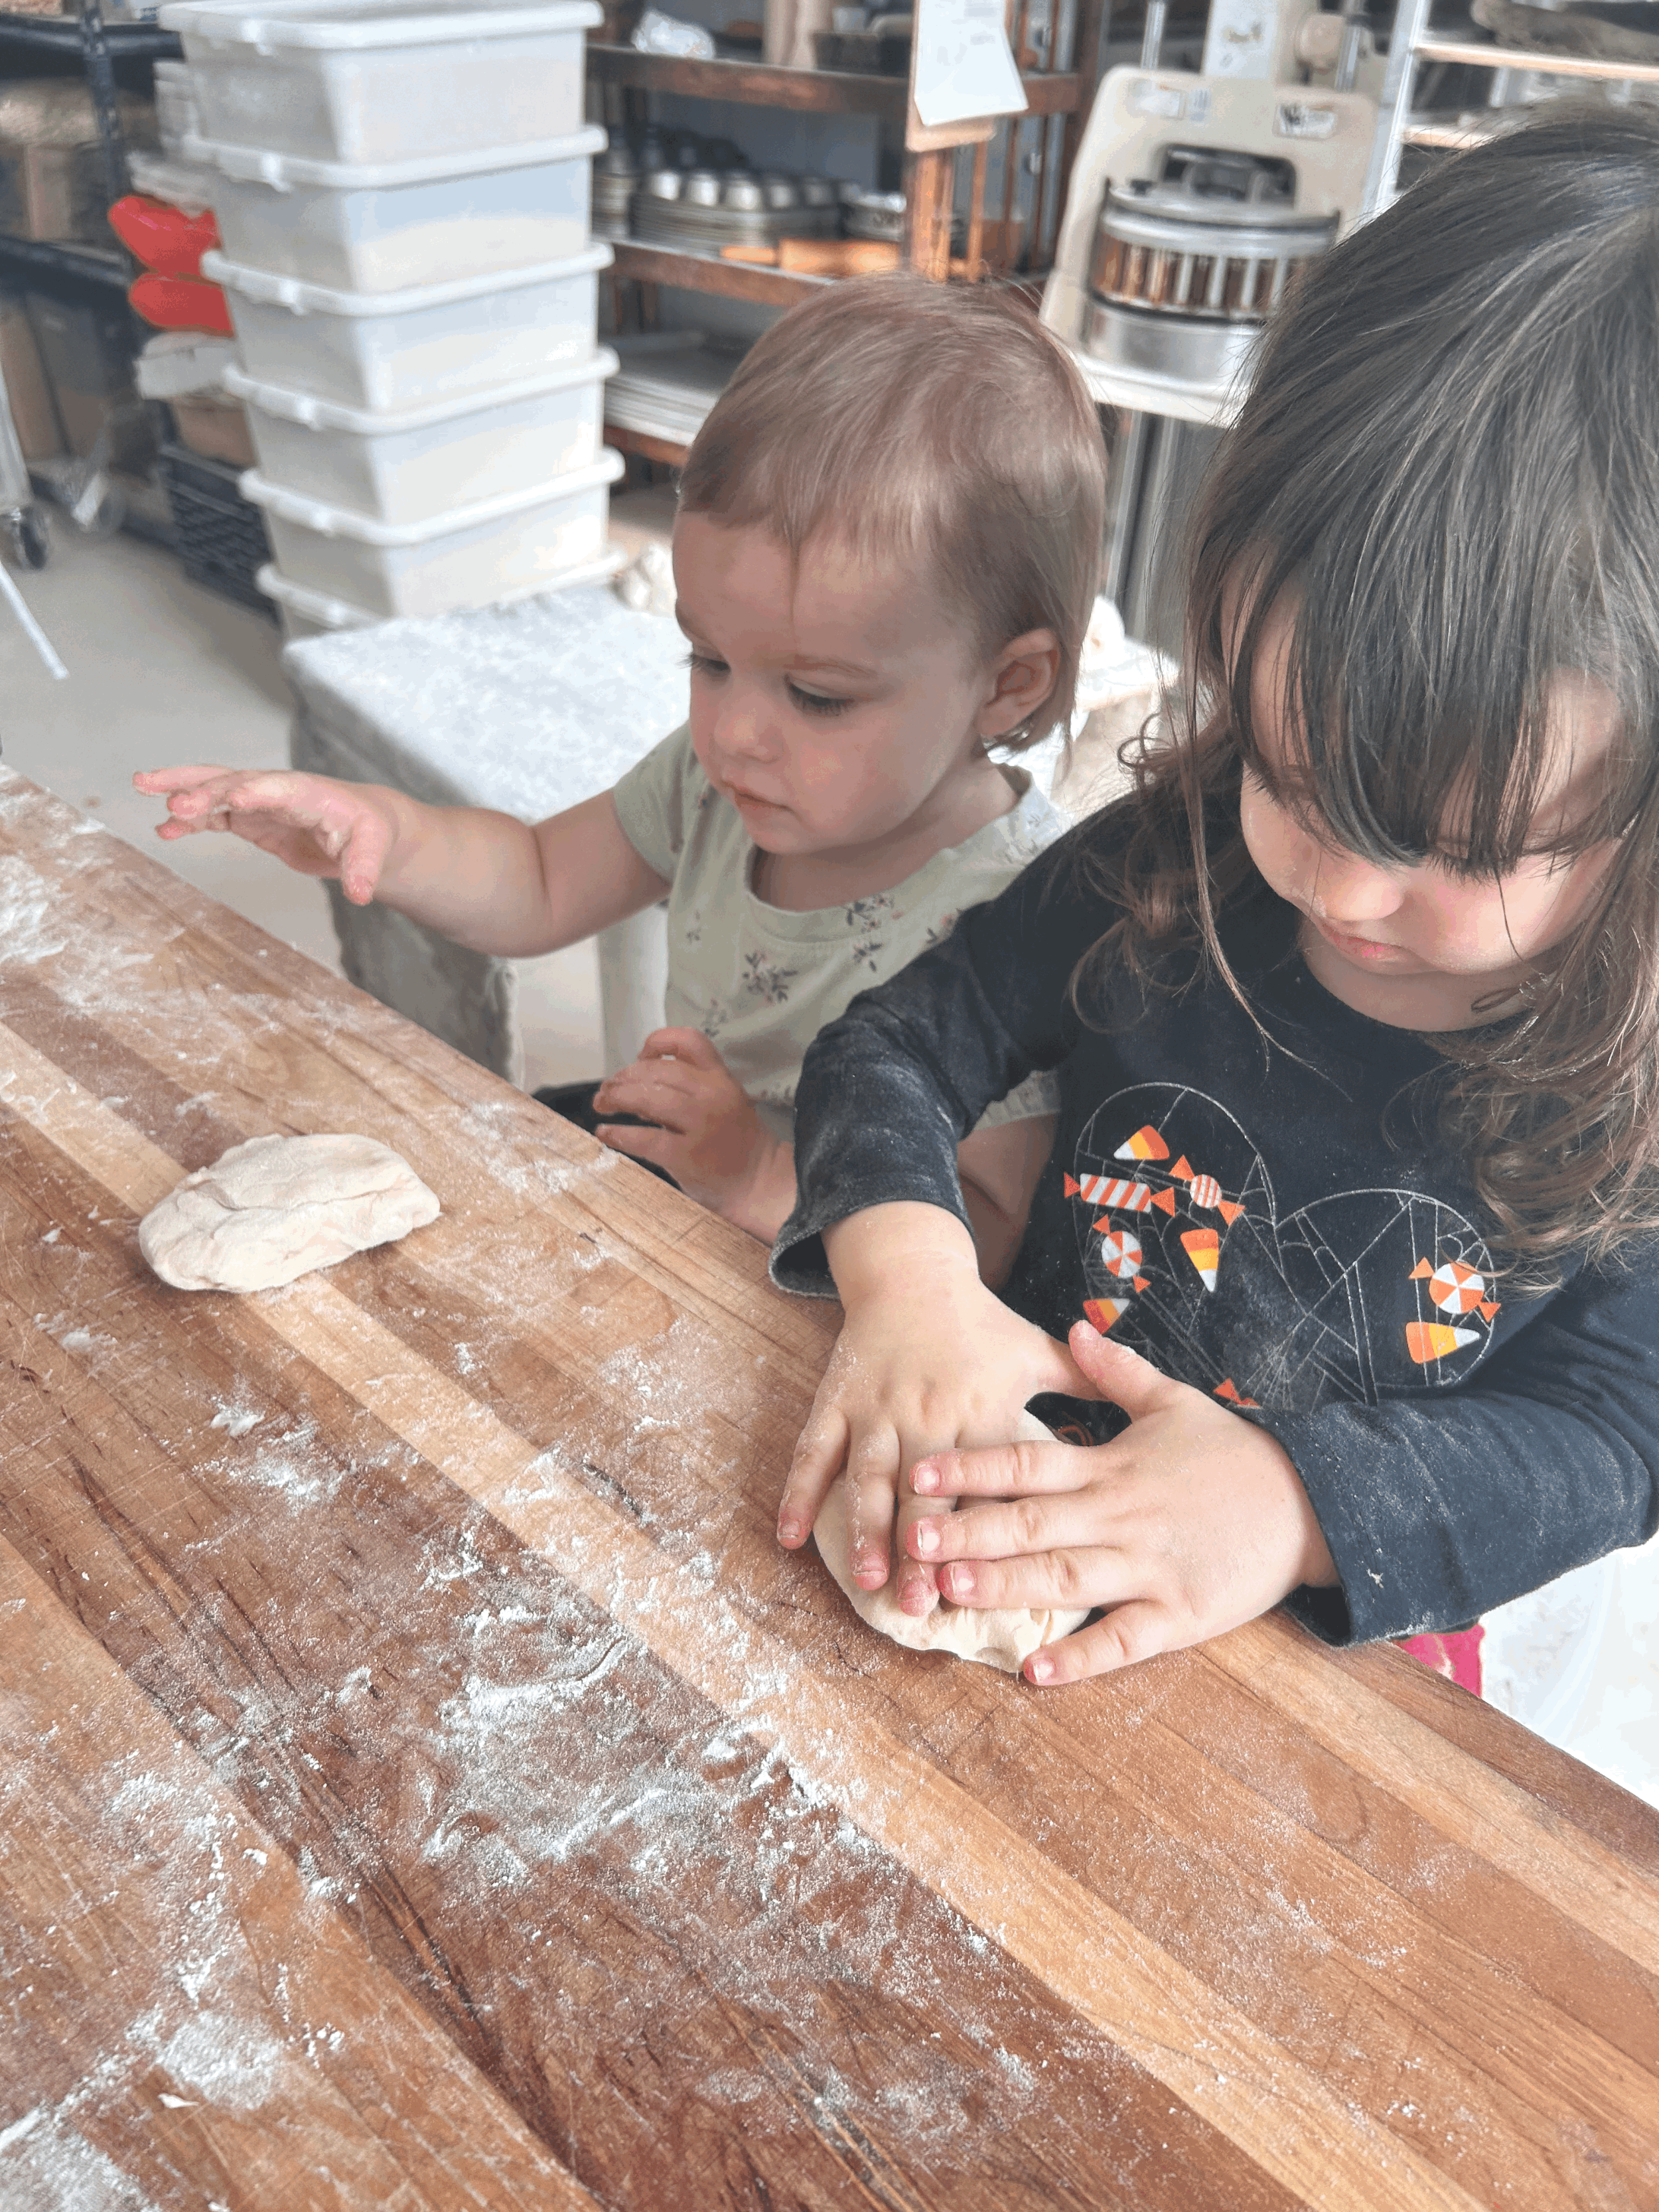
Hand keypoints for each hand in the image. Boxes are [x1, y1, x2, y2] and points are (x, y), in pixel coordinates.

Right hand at [133, 765, 403, 904]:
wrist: (366, 826)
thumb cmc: (371, 830)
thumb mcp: (375, 849)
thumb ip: (364, 869)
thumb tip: (360, 894)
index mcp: (309, 793)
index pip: (277, 788)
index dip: (255, 791)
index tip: (232, 798)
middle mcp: (277, 791)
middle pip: (236, 782)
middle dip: (206, 791)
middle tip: (174, 800)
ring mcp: (261, 804)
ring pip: (215, 789)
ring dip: (183, 790)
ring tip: (143, 788)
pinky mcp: (252, 821)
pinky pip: (215, 816)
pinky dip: (190, 821)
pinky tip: (165, 829)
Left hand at [592, 1028, 794, 1237]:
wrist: (757, 1182)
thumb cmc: (734, 1142)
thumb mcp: (723, 1099)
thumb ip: (689, 1084)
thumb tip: (637, 1080)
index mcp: (721, 1077)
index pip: (688, 1041)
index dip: (657, 1042)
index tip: (640, 1056)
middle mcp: (712, 1094)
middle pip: (656, 1070)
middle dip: (623, 1077)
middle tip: (607, 1089)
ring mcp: (700, 1124)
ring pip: (647, 1098)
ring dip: (617, 1098)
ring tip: (603, 1104)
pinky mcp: (686, 1155)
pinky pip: (643, 1138)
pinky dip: (618, 1134)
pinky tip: (605, 1133)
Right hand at [778, 1204, 1094, 1616]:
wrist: (912, 1270)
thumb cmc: (981, 1323)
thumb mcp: (1036, 1350)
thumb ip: (1091, 1384)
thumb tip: (1151, 1407)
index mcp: (982, 1404)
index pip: (987, 1479)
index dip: (985, 1531)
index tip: (988, 1581)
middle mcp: (928, 1408)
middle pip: (924, 1489)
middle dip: (920, 1548)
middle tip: (922, 1607)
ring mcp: (877, 1406)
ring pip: (868, 1476)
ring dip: (865, 1531)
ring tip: (868, 1583)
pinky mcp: (838, 1399)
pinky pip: (813, 1450)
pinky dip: (800, 1493)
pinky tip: (790, 1538)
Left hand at [902, 1320, 1338, 1684]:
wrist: (1311, 1503)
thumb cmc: (1233, 1454)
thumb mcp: (1174, 1400)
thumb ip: (1116, 1370)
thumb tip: (1076, 1326)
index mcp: (1112, 1466)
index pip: (1028, 1464)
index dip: (972, 1468)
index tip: (919, 1472)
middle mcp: (1120, 1516)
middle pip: (1033, 1524)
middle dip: (969, 1532)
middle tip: (914, 1539)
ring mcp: (1148, 1568)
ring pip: (1065, 1578)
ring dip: (1007, 1587)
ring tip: (953, 1592)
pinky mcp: (1178, 1614)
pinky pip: (1122, 1640)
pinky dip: (1080, 1657)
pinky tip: (1034, 1671)